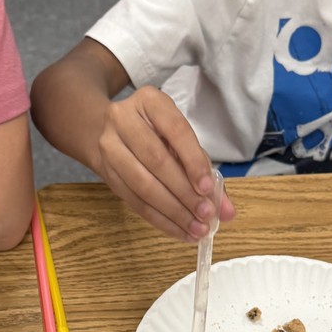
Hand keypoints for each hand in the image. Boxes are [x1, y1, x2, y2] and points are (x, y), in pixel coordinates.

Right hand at [94, 86, 234, 241]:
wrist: (106, 131)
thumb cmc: (154, 133)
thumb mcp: (180, 138)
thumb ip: (205, 168)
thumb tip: (227, 210)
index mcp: (149, 101)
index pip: (175, 130)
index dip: (193, 161)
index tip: (208, 189)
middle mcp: (123, 118)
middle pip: (157, 160)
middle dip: (185, 193)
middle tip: (206, 215)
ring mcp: (109, 145)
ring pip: (143, 185)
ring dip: (173, 212)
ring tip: (196, 228)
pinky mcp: (104, 172)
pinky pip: (134, 202)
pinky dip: (160, 220)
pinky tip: (179, 231)